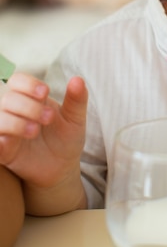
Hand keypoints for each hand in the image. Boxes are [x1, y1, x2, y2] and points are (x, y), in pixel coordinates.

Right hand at [0, 73, 87, 189]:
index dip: (28, 84)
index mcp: (31, 98)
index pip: (17, 80)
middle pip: (8, 98)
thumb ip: (76, 99)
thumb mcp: (75, 118)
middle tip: (49, 118)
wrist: (62, 166)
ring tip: (35, 131)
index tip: (45, 92)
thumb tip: (78, 79)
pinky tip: (9, 142)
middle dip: (28, 106)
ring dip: (16, 122)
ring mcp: (7, 131)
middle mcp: (15, 112)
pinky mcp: (3, 151)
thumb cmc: (66, 138)